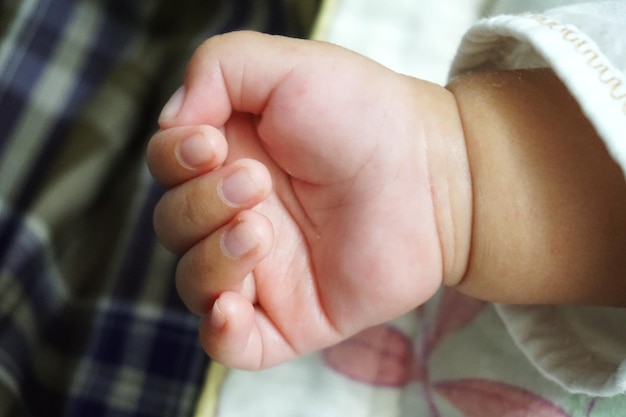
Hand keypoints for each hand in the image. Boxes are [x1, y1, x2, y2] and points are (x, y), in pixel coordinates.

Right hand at [147, 31, 469, 368]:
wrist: (434, 175)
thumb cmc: (365, 116)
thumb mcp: (287, 67)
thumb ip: (216, 69)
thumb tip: (174, 122)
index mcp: (229, 159)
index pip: (166, 167)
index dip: (173, 159)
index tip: (210, 144)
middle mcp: (238, 214)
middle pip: (172, 225)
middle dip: (201, 204)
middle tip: (257, 183)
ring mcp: (262, 270)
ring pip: (193, 284)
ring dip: (212, 258)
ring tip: (261, 232)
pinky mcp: (290, 317)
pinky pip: (232, 345)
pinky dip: (218, 335)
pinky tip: (231, 308)